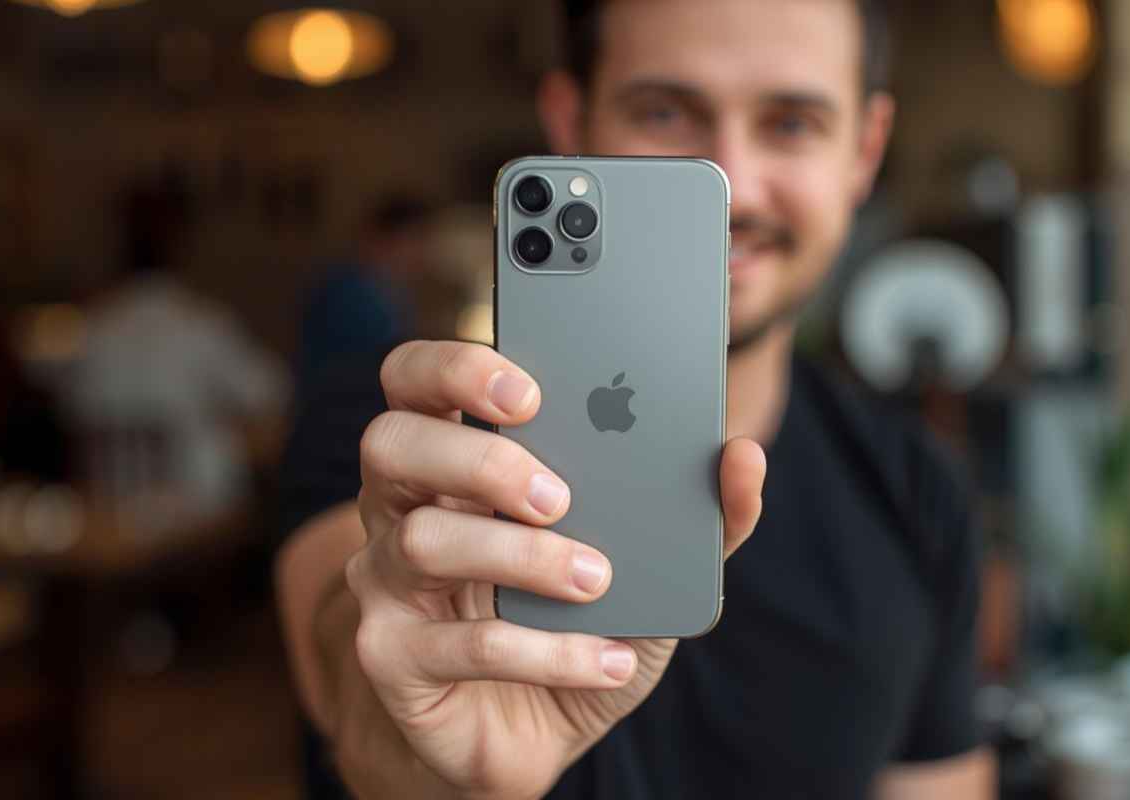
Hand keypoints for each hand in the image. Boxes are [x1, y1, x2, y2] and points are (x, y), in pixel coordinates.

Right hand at [345, 340, 765, 798]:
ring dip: (523, 558)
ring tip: (596, 578)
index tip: (532, 391)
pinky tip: (610, 659)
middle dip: (480, 457)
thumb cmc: (579, 625)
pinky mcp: (391, 658)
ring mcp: (386, 581)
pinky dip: (551, 651)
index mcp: (455, 459)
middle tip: (559, 495)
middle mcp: (404, 507)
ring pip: (424, 540)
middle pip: (391, 441)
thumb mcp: (648, 568)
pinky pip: (464, 643)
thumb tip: (744, 454)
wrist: (531, 732)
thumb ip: (695, 513)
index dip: (456, 367)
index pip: (417, 378)